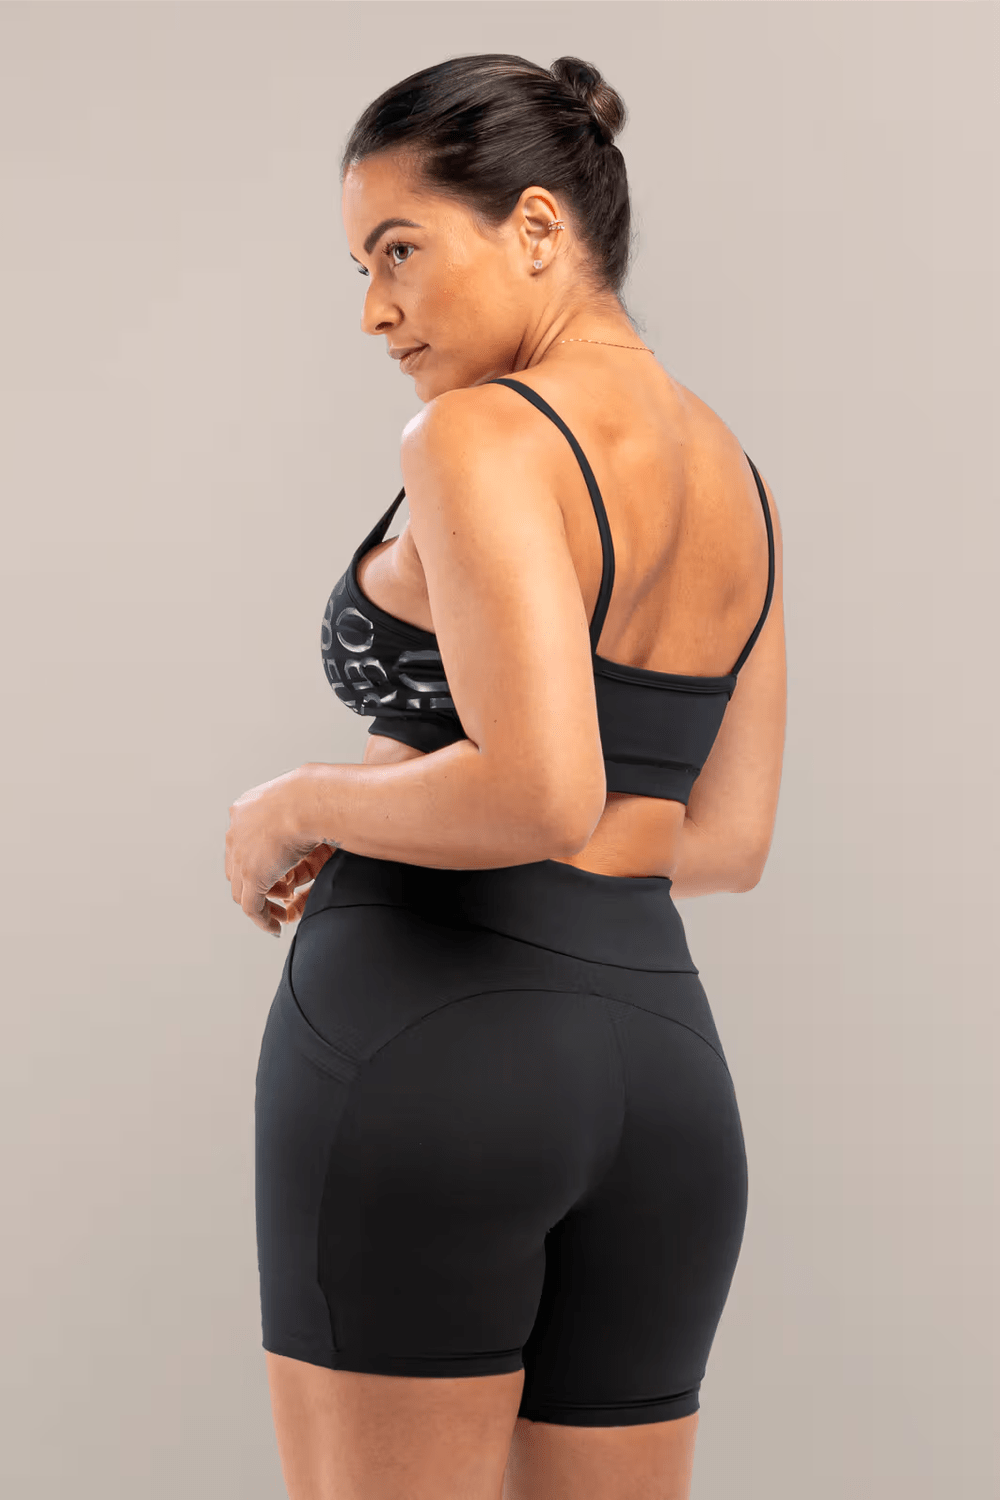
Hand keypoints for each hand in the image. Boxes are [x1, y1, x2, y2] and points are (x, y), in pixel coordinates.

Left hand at [224, 768, 333, 935]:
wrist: (311, 799)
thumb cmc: (318, 794)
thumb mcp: (304, 800)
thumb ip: (302, 811)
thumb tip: (320, 813)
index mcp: (247, 809)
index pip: (244, 841)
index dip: (260, 859)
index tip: (279, 869)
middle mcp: (237, 831)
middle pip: (238, 866)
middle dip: (259, 881)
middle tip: (283, 890)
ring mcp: (241, 855)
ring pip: (243, 889)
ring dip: (263, 902)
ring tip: (283, 908)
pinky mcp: (252, 876)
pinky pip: (252, 907)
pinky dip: (263, 920)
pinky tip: (275, 927)